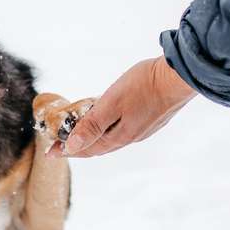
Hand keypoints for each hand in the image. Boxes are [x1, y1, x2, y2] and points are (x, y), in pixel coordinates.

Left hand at [46, 56, 195, 157]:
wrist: (178, 77)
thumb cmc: (144, 85)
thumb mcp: (112, 103)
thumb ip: (93, 125)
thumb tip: (72, 146)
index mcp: (119, 136)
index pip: (87, 148)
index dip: (67, 150)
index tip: (50, 152)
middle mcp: (131, 137)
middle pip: (97, 147)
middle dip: (77, 147)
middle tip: (59, 146)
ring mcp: (141, 129)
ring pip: (110, 140)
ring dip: (92, 140)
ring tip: (78, 137)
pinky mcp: (149, 120)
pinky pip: (120, 131)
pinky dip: (106, 131)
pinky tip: (105, 122)